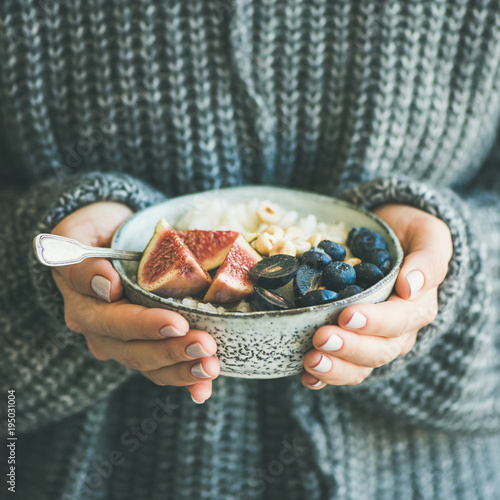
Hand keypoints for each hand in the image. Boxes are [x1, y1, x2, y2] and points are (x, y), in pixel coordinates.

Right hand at [51, 202, 219, 403]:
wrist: (109, 238)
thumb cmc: (96, 231)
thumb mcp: (78, 234)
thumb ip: (83, 261)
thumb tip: (106, 286)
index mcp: (84, 305)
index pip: (113, 321)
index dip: (144, 326)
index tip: (176, 323)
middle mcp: (102, 330)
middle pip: (135, 350)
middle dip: (172, 351)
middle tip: (206, 346)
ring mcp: (124, 341)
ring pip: (151, 365)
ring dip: (182, 370)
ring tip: (211, 367)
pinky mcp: (146, 343)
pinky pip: (163, 367)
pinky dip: (184, 379)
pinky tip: (204, 389)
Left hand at [301, 204, 452, 388]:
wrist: (385, 234)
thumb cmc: (405, 232)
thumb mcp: (427, 234)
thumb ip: (428, 258)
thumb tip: (410, 286)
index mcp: (417, 306)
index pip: (400, 321)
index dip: (375, 322)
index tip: (348, 316)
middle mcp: (397, 330)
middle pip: (378, 350)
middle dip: (349, 347)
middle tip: (320, 338)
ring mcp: (372, 340)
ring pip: (360, 366)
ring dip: (335, 367)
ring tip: (311, 360)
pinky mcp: (351, 343)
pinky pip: (342, 368)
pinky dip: (324, 377)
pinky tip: (306, 377)